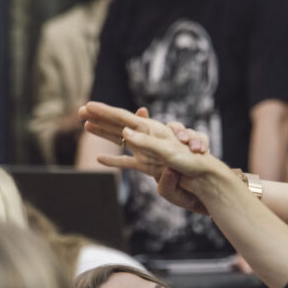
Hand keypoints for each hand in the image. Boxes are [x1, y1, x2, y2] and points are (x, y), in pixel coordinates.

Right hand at [80, 102, 220, 179]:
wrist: (207, 181)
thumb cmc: (193, 164)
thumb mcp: (170, 152)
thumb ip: (148, 143)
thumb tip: (125, 132)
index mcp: (152, 131)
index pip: (123, 118)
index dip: (104, 111)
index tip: (88, 105)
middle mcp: (147, 138)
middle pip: (118, 124)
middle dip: (100, 117)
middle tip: (81, 111)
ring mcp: (147, 153)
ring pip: (119, 140)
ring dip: (103, 132)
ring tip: (86, 126)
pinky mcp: (150, 168)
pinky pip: (128, 163)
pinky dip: (113, 161)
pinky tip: (99, 160)